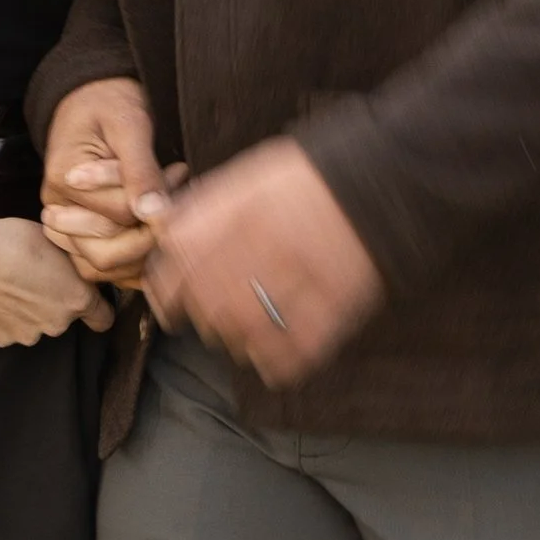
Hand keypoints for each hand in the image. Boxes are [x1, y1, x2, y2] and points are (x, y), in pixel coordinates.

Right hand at [0, 183, 109, 341]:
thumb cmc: (16, 240)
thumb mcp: (57, 242)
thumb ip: (74, 265)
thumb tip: (82, 269)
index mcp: (77, 300)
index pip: (103, 319)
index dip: (98, 309)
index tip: (89, 299)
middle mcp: (57, 325)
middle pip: (64, 319)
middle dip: (55, 303)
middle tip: (37, 279)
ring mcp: (28, 336)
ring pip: (36, 325)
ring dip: (30, 312)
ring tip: (12, 286)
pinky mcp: (1, 338)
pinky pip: (10, 329)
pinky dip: (6, 318)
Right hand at [41, 77, 185, 287]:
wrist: (92, 95)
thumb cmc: (110, 102)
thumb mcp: (128, 123)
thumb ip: (140, 169)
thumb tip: (153, 213)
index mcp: (63, 179)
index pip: (117, 216)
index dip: (155, 202)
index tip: (179, 173)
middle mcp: (57, 208)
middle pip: (103, 253)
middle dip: (149, 234)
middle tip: (176, 195)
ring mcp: (66, 224)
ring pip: (103, 266)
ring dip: (144, 249)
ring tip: (165, 208)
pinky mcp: (79, 231)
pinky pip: (103, 265)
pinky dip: (133, 262)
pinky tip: (155, 234)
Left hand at [145, 139, 384, 387]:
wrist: (380, 181)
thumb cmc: (308, 180)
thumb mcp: (246, 177)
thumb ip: (203, 206)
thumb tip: (160, 222)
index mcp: (232, 216)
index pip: (175, 271)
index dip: (167, 293)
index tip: (172, 304)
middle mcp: (257, 250)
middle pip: (206, 309)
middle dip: (207, 317)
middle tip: (222, 312)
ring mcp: (295, 284)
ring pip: (242, 337)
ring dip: (240, 339)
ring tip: (251, 329)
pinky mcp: (331, 312)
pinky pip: (289, 357)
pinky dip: (279, 361)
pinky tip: (281, 350)